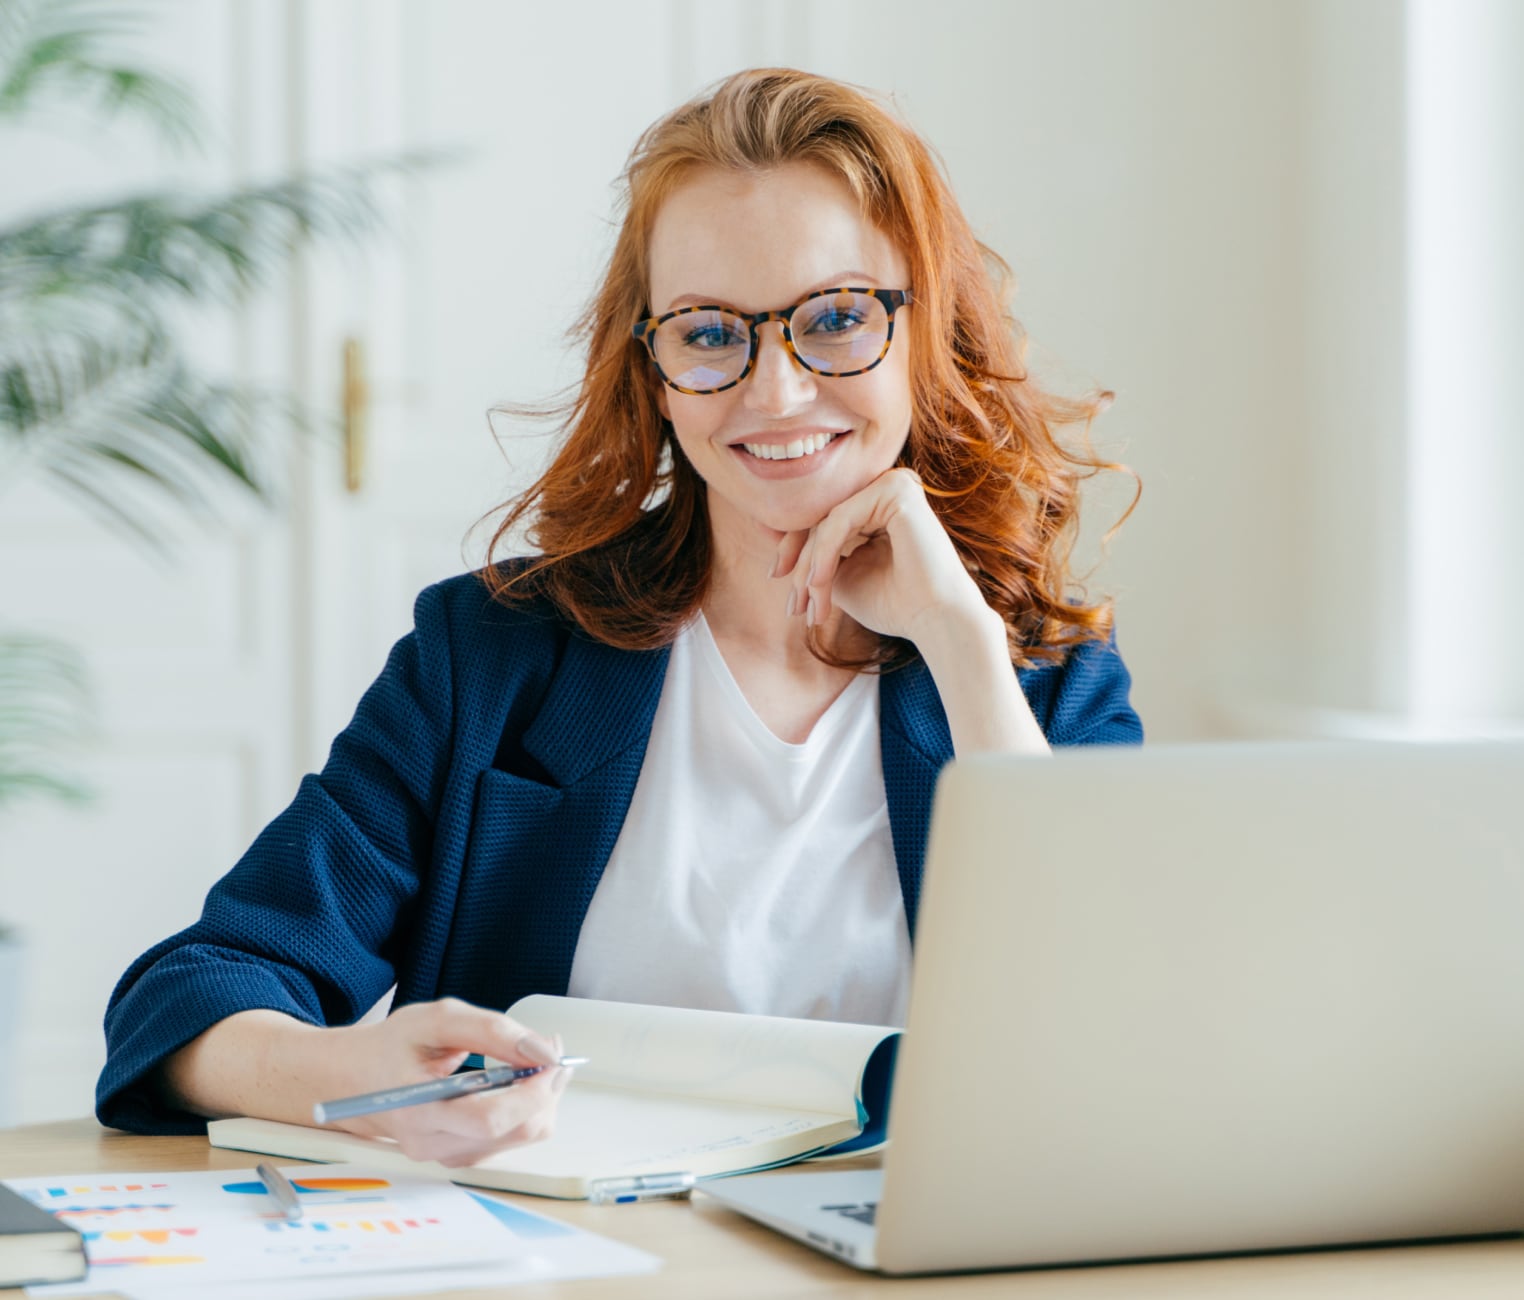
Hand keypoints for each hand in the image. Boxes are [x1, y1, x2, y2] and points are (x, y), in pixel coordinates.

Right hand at [329, 997, 569, 1167]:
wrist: (357, 1078)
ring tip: (533, 1061)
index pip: (490, 1120)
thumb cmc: (392, 1047)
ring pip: (520, 1138)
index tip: (551, 1059)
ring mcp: (447, 1155)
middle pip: (514, 1132)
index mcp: (419, 1112)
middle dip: (546, 1091)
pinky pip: (510, 1138)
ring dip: (540, 1099)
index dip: (532, 1092)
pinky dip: (526, 1109)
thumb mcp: (437, 1019)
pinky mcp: (459, 1155)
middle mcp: (433, 1144)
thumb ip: (491, 1030)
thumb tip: (541, 1050)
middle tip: (550, 1051)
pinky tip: (517, 1081)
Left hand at [775, 467, 992, 647]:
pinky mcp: (897, 489)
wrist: (935, 621)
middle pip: (821, 518)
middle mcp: (887, 488)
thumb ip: (815, 557)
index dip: (794, 548)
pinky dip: (823, 555)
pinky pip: (840, 519)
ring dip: (810, 567)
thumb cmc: (894, 605)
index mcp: (879, 505)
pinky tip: (818, 584)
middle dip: (798, 561)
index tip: (776, 578)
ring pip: (827, 522)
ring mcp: (893, 484)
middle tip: (791, 603)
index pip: (824, 519)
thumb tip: (777, 544)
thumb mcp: (841, 578)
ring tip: (809, 605)